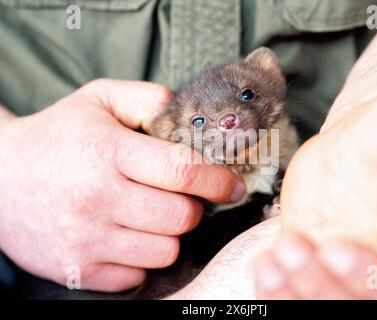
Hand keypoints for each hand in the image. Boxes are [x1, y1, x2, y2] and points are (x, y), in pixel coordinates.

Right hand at [0, 79, 244, 291]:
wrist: (0, 177)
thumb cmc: (57, 136)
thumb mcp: (99, 99)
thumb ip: (148, 99)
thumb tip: (192, 118)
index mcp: (107, 152)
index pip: (183, 171)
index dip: (218, 180)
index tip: (232, 185)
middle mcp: (97, 198)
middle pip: (181, 216)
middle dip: (192, 207)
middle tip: (178, 195)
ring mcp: (86, 239)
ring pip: (165, 250)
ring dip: (169, 233)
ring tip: (149, 214)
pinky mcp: (78, 269)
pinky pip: (138, 275)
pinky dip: (142, 258)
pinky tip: (126, 235)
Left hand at [255, 90, 376, 298]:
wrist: (354, 144)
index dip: (374, 277)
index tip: (336, 249)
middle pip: (360, 303)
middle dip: (321, 286)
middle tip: (291, 250)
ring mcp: (346, 271)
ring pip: (324, 302)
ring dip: (292, 293)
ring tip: (269, 264)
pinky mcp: (313, 265)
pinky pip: (295, 293)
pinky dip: (276, 291)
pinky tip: (265, 269)